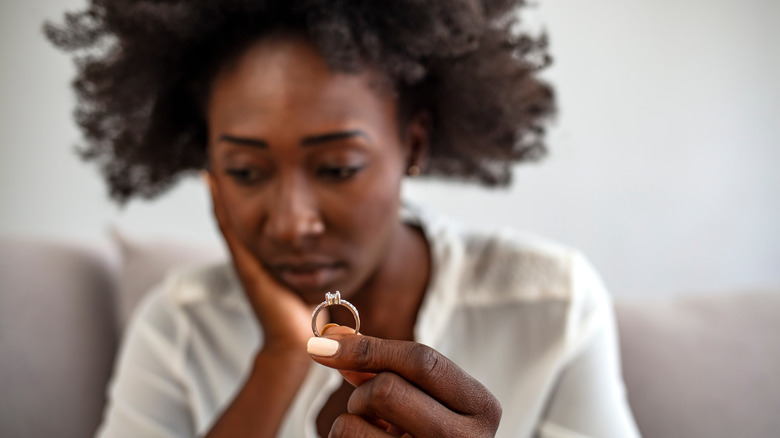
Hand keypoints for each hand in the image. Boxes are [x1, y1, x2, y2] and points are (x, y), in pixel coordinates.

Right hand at [205, 172, 313, 347]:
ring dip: (219, 192)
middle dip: (228, 193)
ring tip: (211, 165)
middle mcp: (252, 258)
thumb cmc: (308, 317)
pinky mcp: (245, 263)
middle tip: (217, 162)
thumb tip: (334, 270)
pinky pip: (229, 226)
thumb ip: (318, 272)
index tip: (240, 175)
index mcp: (266, 260)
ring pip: (229, 218)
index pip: (252, 225)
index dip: (247, 201)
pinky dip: (218, 204)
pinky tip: (211, 180)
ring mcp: (245, 259)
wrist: (297, 341)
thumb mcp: (313, 284)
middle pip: (235, 219)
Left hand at [308, 325, 501, 436]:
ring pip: (356, 422)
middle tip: (370, 407)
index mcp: (481, 406)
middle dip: (364, 392)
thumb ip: (383, 365)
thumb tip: (330, 340)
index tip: (325, 343)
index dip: (368, 347)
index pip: (422, 361)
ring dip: (352, 420)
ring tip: (376, 431)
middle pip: (387, 389)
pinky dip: (345, 437)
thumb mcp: (422, 396)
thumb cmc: (430, 430)